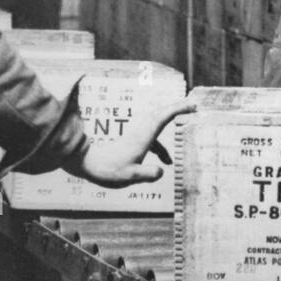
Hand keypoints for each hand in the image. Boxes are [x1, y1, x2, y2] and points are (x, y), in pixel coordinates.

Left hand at [74, 98, 195, 186]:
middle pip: (161, 115)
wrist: (88, 163)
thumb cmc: (109, 170)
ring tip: (182, 146)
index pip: (163, 117)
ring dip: (169, 135)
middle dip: (177, 108)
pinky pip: (153, 139)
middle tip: (193, 105)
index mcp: (143, 137)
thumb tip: (162, 170)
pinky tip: (164, 162)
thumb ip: (148, 174)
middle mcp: (141, 133)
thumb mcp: (130, 176)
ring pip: (157, 128)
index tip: (191, 105)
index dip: (178, 109)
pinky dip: (161, 147)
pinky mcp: (133, 142)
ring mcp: (136, 137)